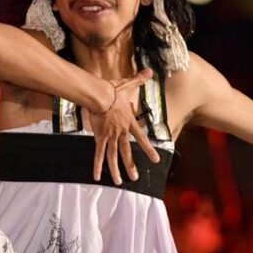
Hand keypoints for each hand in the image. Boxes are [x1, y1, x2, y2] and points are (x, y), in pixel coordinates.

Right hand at [87, 68, 159, 185]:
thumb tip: (150, 71)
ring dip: (117, 170)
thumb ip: (140, 79)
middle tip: (136, 178)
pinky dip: (97, 165)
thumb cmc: (113, 90)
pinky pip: (98, 154)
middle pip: (127, 152)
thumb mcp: (128, 84)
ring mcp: (110, 136)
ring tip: (120, 182)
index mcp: (130, 122)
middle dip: (131, 166)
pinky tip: (97, 176)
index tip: (156, 160)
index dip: (148, 150)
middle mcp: (122, 132)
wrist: (99, 95)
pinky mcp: (99, 137)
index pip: (142, 139)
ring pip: (114, 156)